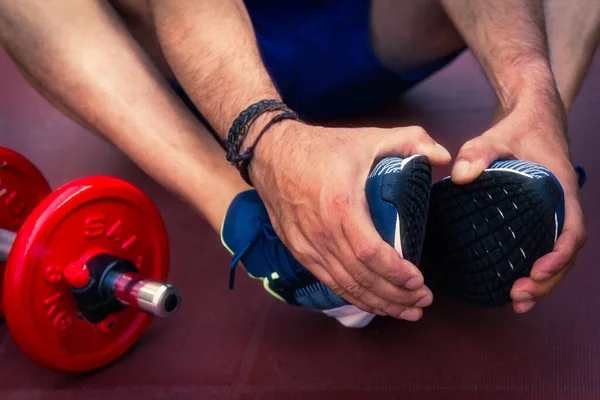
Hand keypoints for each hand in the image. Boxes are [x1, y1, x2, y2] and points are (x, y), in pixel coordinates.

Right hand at [248, 120, 451, 320]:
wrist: (272, 154)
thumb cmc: (321, 148)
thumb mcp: (369, 138)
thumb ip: (412, 140)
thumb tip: (445, 158)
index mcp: (341, 206)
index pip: (371, 253)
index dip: (396, 273)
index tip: (420, 280)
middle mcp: (322, 232)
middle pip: (361, 277)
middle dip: (396, 296)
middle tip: (423, 302)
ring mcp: (308, 245)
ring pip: (346, 286)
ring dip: (378, 303)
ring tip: (406, 310)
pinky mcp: (299, 251)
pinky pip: (329, 282)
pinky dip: (354, 297)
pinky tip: (373, 303)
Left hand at [451, 101, 586, 313]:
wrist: (532, 119)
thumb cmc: (517, 129)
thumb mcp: (495, 136)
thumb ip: (477, 152)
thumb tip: (459, 176)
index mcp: (561, 189)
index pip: (572, 230)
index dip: (559, 255)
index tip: (537, 271)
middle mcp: (563, 206)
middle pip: (566, 253)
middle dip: (547, 280)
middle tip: (518, 297)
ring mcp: (552, 213)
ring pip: (556, 254)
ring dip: (542, 282)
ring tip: (517, 301)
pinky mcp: (539, 216)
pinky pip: (542, 246)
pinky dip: (533, 268)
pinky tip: (512, 283)